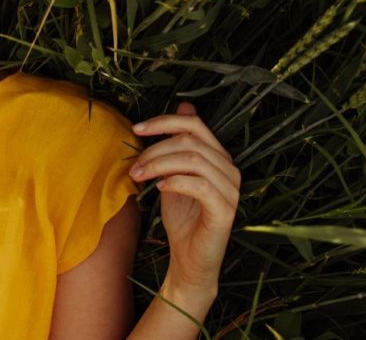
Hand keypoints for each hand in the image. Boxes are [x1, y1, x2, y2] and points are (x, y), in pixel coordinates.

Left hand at [129, 102, 239, 298]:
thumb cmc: (182, 219)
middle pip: (190, 140)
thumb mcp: (174, 175)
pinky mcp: (225, 210)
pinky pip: (200, 185)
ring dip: (159, 164)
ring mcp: (231, 190)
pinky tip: (159, 188)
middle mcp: (230, 169)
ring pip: (193, 159)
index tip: (136, 129)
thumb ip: (177, 146)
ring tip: (139, 177)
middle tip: (134, 167)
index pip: (194, 124)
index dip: (164, 121)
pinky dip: (175, 181)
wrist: (189, 261)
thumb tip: (184, 104)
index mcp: (218, 157)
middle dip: (155, 149)